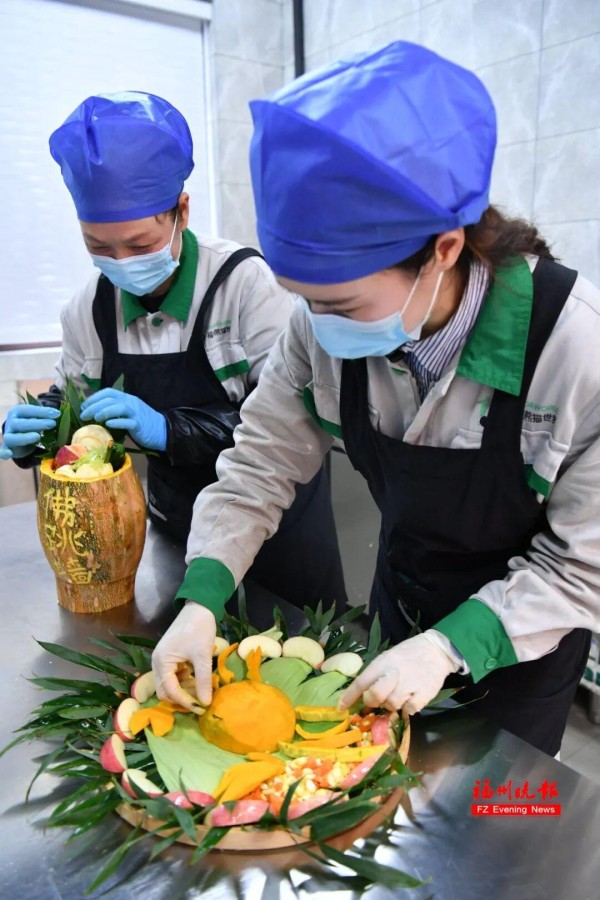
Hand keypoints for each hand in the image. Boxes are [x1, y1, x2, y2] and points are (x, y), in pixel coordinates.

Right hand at [0, 404, 60, 459]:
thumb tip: (60, 415)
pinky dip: (3, 452)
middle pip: (21, 423)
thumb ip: (47, 416)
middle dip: (37, 424)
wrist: (21, 434)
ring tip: (37, 436)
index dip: (42, 411)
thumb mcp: (38, 418)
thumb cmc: (33, 423)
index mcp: (18, 412)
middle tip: (52, 424)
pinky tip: (9, 454)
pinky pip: (2, 450)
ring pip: (12, 437)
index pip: (29, 410)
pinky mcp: (8, 448)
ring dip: (24, 437)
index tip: (57, 414)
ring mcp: (8, 436)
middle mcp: (11, 423)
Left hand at [80, 388, 166, 449]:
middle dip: (94, 406)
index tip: (83, 406)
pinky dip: (117, 422)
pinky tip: (108, 424)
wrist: (162, 431)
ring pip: (119, 407)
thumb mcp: (128, 412)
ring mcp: (136, 413)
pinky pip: (128, 422)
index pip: (108, 392)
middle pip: (111, 399)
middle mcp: (131, 402)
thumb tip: (94, 413)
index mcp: (127, 398)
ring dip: (105, 411)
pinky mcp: (140, 425)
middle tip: (83, 415)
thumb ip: (115, 410)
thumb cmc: (142, 423)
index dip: (94, 397)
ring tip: (95, 418)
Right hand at [152, 602, 215, 711]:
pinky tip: (195, 677)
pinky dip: (182, 681)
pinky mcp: (168, 657)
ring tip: (200, 688)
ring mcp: (161, 660)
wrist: (199, 607)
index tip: (201, 708)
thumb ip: (203, 680)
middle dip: (181, 699)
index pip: (170, 691)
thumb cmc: (199, 629)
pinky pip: (172, 677)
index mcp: (162, 662)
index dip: (185, 701)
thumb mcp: (203, 656)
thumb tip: (205, 703)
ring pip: (168, 685)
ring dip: (182, 690)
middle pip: (164, 691)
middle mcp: (157, 663)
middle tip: (199, 700)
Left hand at [338, 631, 460, 714]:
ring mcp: (410, 685)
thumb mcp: (388, 657)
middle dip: (372, 701)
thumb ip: (376, 674)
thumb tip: (362, 694)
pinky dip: (408, 708)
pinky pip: (409, 710)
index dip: (349, 696)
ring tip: (398, 694)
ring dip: (391, 704)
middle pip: (374, 696)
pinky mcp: (424, 694)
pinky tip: (411, 698)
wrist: (436, 650)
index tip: (341, 707)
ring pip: (392, 705)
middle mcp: (395, 673)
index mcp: (383, 662)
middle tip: (378, 699)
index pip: (361, 681)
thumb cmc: (407, 655)